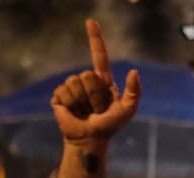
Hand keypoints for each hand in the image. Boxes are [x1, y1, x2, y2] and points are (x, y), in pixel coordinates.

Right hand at [51, 19, 140, 145]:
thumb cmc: (110, 126)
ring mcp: (72, 87)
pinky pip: (63, 92)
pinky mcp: (59, 96)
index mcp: (102, 81)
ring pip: (75, 83)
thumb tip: (133, 71)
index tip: (90, 21)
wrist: (90, 139)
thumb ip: (134, 92)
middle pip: (87, 75)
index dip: (95, 38)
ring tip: (86, 112)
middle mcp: (86, 81)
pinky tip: (73, 113)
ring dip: (82, 101)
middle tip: (97, 109)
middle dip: (93, 94)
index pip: (99, 55)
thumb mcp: (127, 110)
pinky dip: (70, 105)